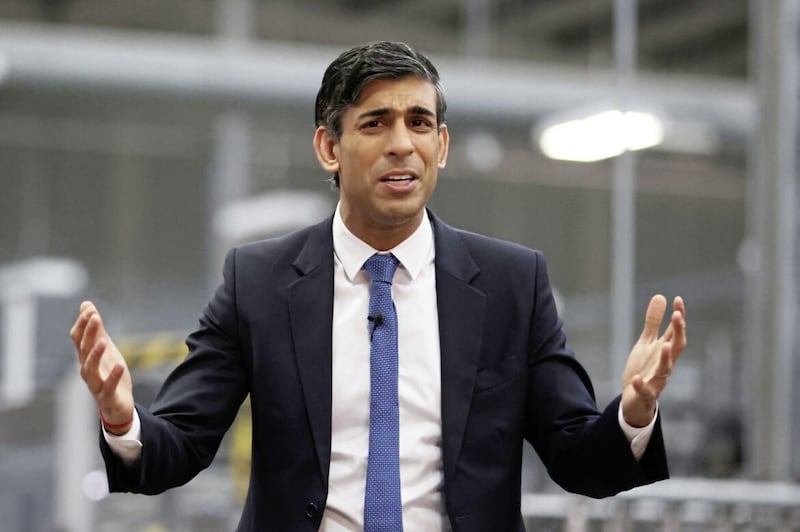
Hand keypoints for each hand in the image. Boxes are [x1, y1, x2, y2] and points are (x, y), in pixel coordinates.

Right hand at [70, 301, 134, 434]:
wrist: (118, 405)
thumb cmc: (108, 375)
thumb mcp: (105, 349)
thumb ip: (97, 329)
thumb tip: (86, 305)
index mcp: (86, 357)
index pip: (78, 338)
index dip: (83, 324)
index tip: (89, 309)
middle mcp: (87, 369)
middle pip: (84, 350)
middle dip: (89, 333)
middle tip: (95, 317)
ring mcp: (96, 384)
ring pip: (90, 369)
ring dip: (96, 354)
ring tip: (104, 341)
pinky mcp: (107, 396)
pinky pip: (108, 387)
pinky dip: (113, 377)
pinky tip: (120, 366)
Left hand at [621, 295, 685, 426]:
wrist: (635, 398)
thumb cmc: (645, 368)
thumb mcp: (647, 343)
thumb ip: (653, 322)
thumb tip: (661, 296)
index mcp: (665, 351)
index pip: (676, 332)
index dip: (679, 317)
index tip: (678, 299)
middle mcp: (665, 364)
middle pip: (677, 348)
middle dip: (678, 332)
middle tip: (678, 315)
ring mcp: (657, 379)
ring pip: (666, 369)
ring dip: (666, 358)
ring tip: (664, 345)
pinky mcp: (646, 394)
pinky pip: (646, 390)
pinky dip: (642, 385)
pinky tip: (636, 379)